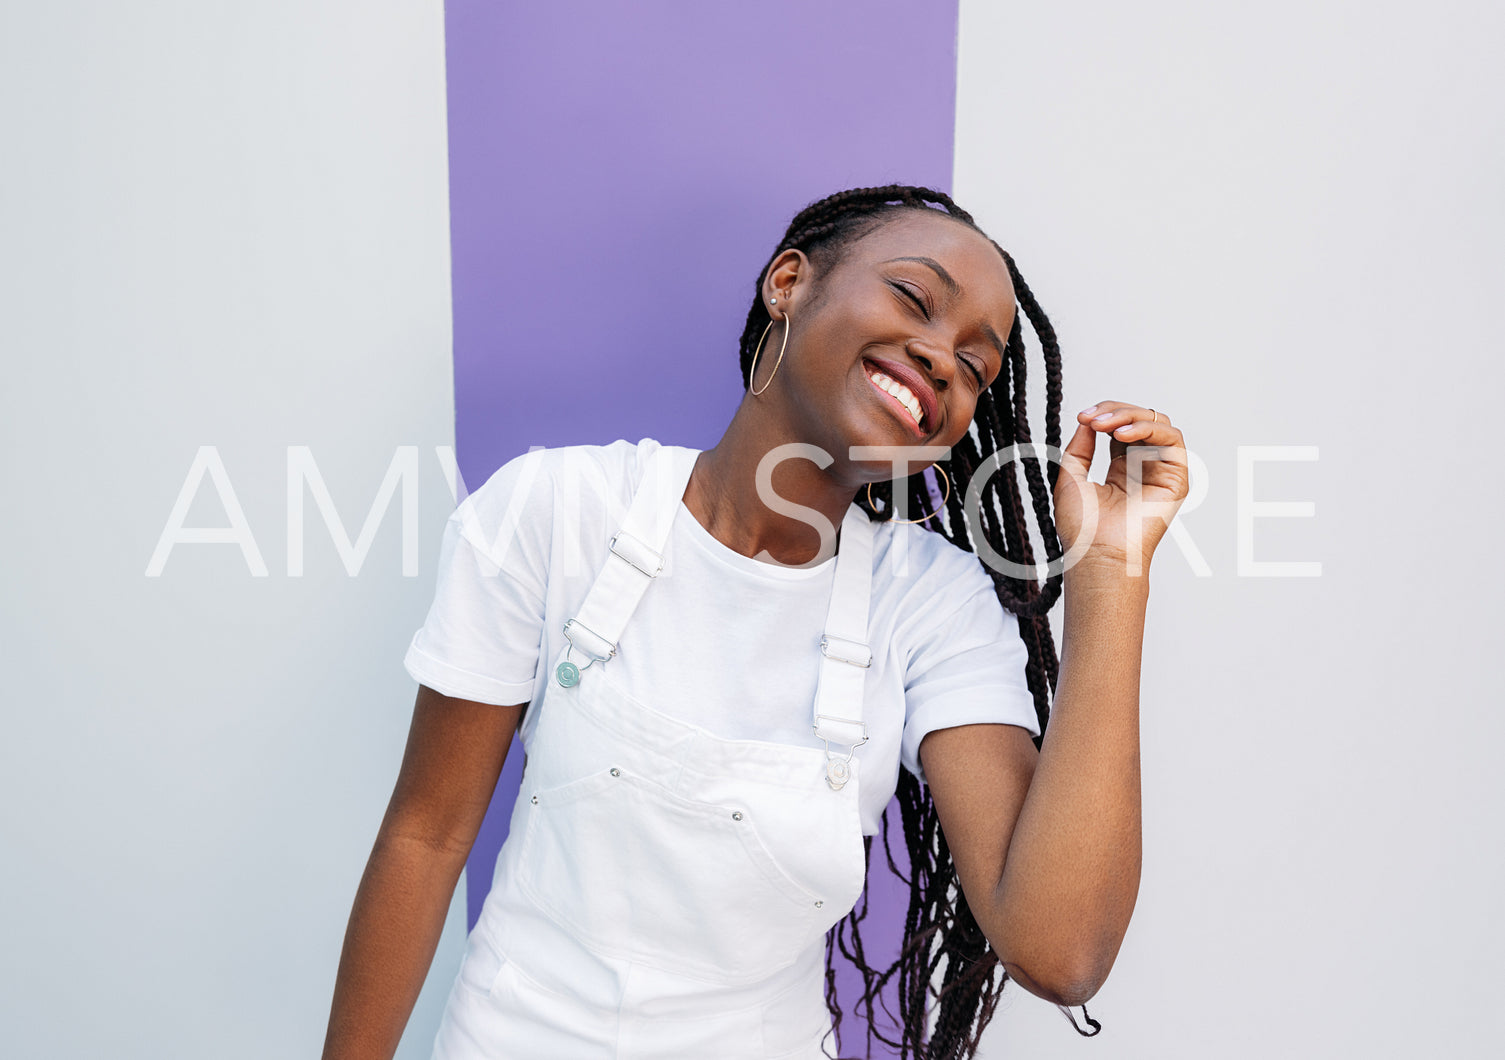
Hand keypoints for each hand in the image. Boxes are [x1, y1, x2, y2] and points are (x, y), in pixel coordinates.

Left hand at [1054, 400, 1188, 574]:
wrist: (1096, 554)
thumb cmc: (1083, 528)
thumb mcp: (1071, 476)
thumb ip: (1080, 446)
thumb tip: (1089, 420)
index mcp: (1121, 469)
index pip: (1121, 427)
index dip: (1104, 415)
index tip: (1083, 416)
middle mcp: (1144, 468)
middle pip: (1140, 420)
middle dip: (1114, 412)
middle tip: (1091, 417)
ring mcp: (1161, 472)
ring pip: (1157, 423)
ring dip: (1130, 416)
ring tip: (1104, 425)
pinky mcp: (1176, 478)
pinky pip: (1172, 439)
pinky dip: (1148, 428)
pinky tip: (1122, 434)